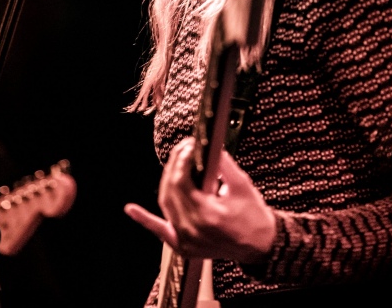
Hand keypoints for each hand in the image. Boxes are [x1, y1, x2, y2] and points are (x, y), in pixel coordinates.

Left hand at [124, 137, 275, 262]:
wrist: (261, 245)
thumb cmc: (253, 216)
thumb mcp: (242, 184)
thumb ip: (223, 163)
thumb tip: (209, 145)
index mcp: (208, 214)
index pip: (182, 181)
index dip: (183, 160)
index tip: (190, 145)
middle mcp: (193, 229)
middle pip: (171, 190)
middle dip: (175, 165)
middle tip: (184, 149)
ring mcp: (186, 240)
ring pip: (165, 204)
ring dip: (167, 181)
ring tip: (174, 163)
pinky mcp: (183, 246)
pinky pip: (161, 230)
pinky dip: (145, 219)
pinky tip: (131, 209)